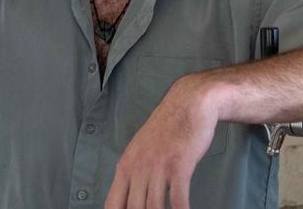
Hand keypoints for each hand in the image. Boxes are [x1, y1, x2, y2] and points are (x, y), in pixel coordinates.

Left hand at [105, 74, 219, 208]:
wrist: (189, 103)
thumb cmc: (168, 128)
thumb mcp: (142, 148)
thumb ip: (135, 172)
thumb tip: (131, 199)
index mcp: (125, 165)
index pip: (112, 205)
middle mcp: (138, 167)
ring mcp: (158, 166)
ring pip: (154, 208)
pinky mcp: (179, 165)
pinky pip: (178, 199)